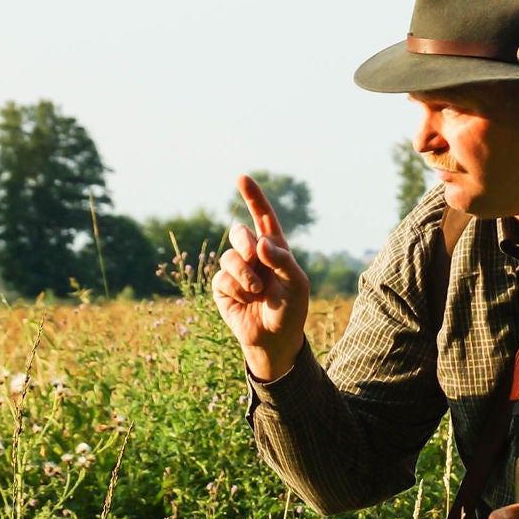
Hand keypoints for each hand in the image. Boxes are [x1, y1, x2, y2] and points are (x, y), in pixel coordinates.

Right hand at [211, 174, 310, 380]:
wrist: (275, 340)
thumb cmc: (291, 310)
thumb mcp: (297, 284)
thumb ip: (283, 260)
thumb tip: (261, 241)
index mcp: (274, 249)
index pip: (263, 217)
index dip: (253, 197)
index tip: (242, 178)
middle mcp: (253, 256)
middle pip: (239, 232)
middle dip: (245, 242)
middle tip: (254, 257)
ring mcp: (236, 271)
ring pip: (229, 257)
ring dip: (243, 274)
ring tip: (255, 290)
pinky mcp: (222, 288)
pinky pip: (221, 278)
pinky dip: (235, 290)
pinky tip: (245, 301)